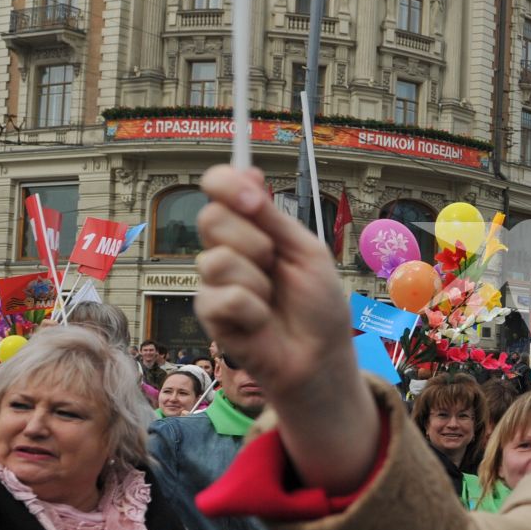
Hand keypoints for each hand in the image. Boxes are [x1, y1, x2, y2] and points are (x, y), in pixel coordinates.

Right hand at [195, 164, 378, 495]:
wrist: (320, 356)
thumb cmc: (318, 305)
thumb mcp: (306, 251)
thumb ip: (273, 216)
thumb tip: (246, 173)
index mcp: (253, 227)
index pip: (220, 188)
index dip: (226, 183)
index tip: (250, 193)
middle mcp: (228, 249)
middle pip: (211, 219)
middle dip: (252, 240)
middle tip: (275, 263)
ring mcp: (215, 282)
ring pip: (217, 260)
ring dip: (257, 281)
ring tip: (273, 300)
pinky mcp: (210, 314)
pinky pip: (224, 297)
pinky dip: (253, 310)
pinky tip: (262, 322)